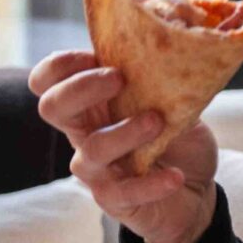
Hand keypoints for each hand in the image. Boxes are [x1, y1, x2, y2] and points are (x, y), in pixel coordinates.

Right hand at [29, 50, 217, 242]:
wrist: (194, 191)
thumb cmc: (176, 139)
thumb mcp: (175, 98)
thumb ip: (164, 76)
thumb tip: (175, 43)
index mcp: (92, 102)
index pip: (48, 80)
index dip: (60, 65)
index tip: (93, 54)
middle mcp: (85, 133)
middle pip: (51, 107)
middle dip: (80, 88)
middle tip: (119, 79)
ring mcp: (96, 168)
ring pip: (92, 149)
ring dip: (125, 132)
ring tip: (158, 123)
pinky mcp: (113, 199)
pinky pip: (122, 191)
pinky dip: (150, 184)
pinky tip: (175, 177)